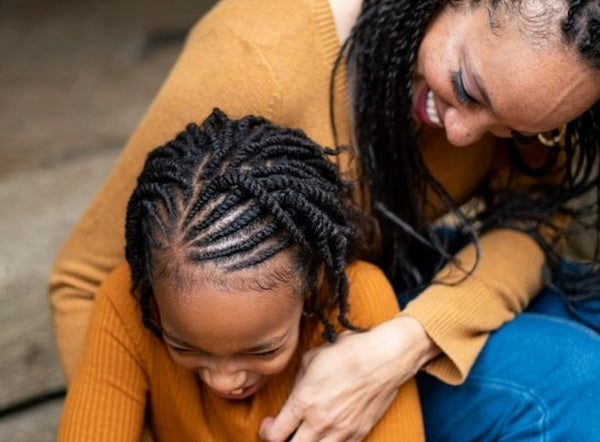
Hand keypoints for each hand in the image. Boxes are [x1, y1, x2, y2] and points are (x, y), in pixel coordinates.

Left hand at [259, 316, 439, 441]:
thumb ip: (298, 381)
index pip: (275, 434)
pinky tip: (327, 435)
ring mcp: (341, 431)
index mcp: (304, 401)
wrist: (383, 358)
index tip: (269, 424)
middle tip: (284, 433)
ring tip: (305, 435)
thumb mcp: (312, 359)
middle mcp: (320, 422)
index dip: (266, 431)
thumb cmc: (349, 352)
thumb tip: (295, 393)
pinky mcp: (358, 434)